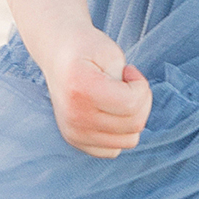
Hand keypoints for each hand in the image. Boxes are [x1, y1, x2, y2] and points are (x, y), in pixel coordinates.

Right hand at [45, 29, 152, 156]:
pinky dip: (120, 133)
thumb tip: (135, 109)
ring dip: (133, 118)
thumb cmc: (86, 48)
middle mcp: (73, 116)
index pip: (132, 103)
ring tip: (119, 97)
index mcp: (80, 89)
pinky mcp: (75, 140)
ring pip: (128, 141)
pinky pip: (113, 150)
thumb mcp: (111, 52)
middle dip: (141, 101)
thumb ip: (126, 81)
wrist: (57, 53)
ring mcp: (72, 132)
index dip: (141, 85)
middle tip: (127, 83)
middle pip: (134, 124)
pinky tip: (111, 112)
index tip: (130, 71)